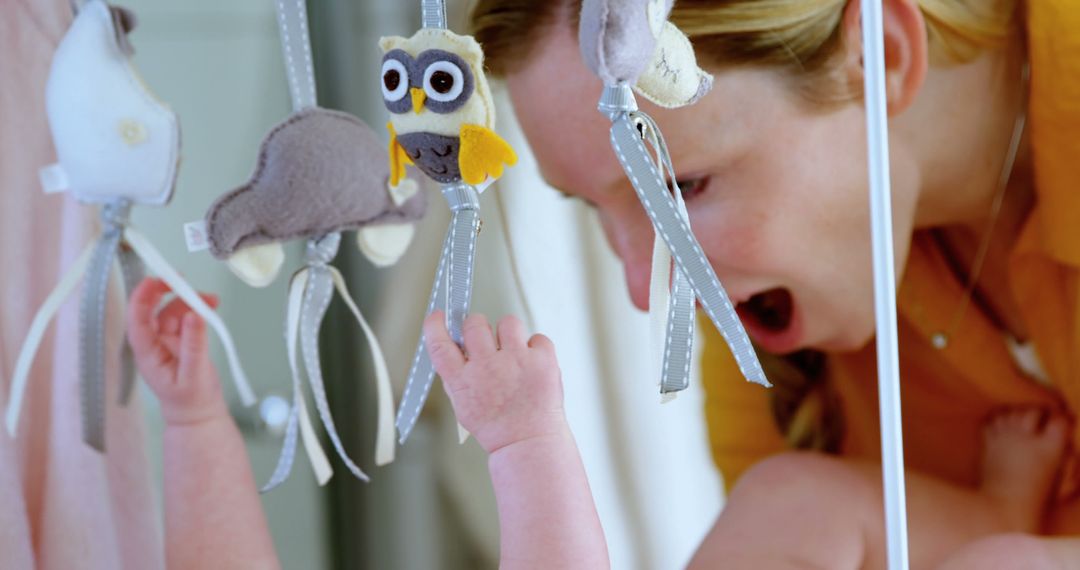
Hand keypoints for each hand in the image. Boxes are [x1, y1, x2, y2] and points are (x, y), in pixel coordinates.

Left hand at [127, 277, 228, 425]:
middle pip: (151, 309)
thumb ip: (194, 344)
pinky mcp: (180, 341)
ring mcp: (166, 341)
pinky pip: (184, 318)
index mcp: (147, 353)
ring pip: (171, 311)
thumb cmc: (191, 400)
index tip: (155, 279)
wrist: (198, 415)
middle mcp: (152, 343)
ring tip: (211, 299)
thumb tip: (194, 315)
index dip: (143, 297)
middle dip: (165, 291)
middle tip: (182, 279)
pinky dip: (196, 310)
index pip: (137, 319)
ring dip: (189, 301)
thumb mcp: (194, 373)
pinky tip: (210, 307)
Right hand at [424, 311, 565, 453]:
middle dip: (478, 328)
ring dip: (508, 335)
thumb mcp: (463, 405)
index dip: (435, 325)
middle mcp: (487, 367)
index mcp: (463, 380)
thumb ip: (457, 376)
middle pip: (474, 323)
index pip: (440, 343)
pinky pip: (537, 337)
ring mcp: (516, 361)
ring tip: (514, 355)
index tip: (438, 315)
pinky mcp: (542, 360)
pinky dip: (536, 348)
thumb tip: (456, 347)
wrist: (528, 443)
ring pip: (508, 322)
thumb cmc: (496, 426)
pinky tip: (533, 366)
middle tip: (487, 343)